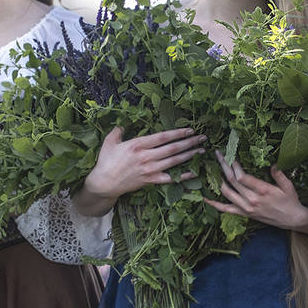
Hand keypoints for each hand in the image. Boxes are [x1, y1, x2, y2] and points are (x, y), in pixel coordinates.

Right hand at [76, 126, 205, 213]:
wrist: (104, 183)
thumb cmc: (106, 161)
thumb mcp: (110, 142)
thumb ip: (118, 131)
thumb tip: (123, 124)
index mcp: (137, 145)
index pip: (162, 137)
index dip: (177, 133)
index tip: (189, 129)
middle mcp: (146, 157)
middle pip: (173, 148)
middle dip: (189, 142)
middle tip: (203, 138)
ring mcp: (150, 170)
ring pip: (174, 162)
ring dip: (190, 155)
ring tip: (202, 150)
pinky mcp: (151, 181)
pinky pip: (170, 178)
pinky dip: (183, 176)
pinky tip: (194, 172)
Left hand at [205, 154, 307, 234]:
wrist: (292, 219)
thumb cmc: (290, 200)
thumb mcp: (288, 185)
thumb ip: (279, 174)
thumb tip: (272, 164)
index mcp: (262, 190)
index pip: (242, 177)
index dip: (234, 166)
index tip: (231, 155)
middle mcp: (251, 200)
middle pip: (232, 181)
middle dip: (224, 166)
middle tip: (218, 154)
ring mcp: (246, 208)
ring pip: (226, 193)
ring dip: (218, 179)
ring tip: (213, 167)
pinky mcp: (244, 214)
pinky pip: (226, 209)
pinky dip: (214, 203)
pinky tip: (205, 197)